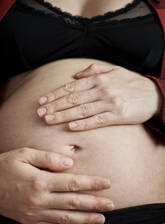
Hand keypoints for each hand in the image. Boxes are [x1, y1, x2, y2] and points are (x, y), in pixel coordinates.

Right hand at [0, 147, 112, 223]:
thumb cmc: (5, 166)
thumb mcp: (24, 155)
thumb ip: (48, 157)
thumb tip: (70, 162)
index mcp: (40, 181)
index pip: (72, 182)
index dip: (92, 183)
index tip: (107, 183)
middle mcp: (40, 200)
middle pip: (73, 202)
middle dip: (95, 203)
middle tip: (111, 205)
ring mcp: (35, 213)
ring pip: (66, 218)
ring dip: (85, 219)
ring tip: (102, 219)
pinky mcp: (30, 221)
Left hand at [37, 64, 161, 130]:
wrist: (154, 94)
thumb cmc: (131, 83)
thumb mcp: (114, 70)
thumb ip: (94, 70)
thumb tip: (75, 75)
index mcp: (99, 78)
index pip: (71, 86)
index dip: (55, 94)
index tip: (42, 101)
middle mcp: (102, 89)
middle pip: (73, 98)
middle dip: (54, 106)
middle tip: (39, 113)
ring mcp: (110, 103)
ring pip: (82, 110)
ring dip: (63, 115)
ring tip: (48, 120)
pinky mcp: (118, 116)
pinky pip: (97, 121)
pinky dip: (83, 124)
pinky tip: (71, 128)